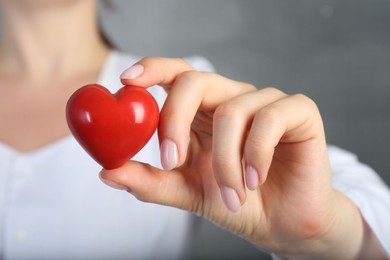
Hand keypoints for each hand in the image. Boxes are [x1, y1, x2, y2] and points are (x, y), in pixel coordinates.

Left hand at [100, 57, 365, 257]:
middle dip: (175, 120)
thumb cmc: (236, 203)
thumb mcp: (187, 192)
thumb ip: (150, 181)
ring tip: (233, 195)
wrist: (283, 225)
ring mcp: (266, 102)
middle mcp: (232, 99)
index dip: (152, 69)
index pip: (176, 75)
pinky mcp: (299, 111)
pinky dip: (256, 153)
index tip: (126, 82)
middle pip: (196, 81)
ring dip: (225, 162)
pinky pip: (269, 118)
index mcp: (204, 113)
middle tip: (170, 160)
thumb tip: (106, 172)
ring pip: (232, 110)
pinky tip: (255, 180)